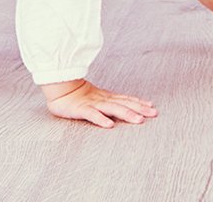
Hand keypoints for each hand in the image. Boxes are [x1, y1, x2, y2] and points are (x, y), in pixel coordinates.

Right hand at [41, 79, 157, 127]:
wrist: (59, 88)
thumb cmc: (78, 95)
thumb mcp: (97, 98)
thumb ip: (109, 101)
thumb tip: (125, 106)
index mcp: (106, 97)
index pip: (126, 99)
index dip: (139, 103)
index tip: (152, 107)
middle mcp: (102, 100)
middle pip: (124, 104)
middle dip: (139, 109)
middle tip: (153, 114)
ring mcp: (92, 104)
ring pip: (112, 109)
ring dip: (126, 114)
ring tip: (138, 120)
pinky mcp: (81, 109)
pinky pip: (92, 115)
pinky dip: (101, 119)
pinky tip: (109, 125)